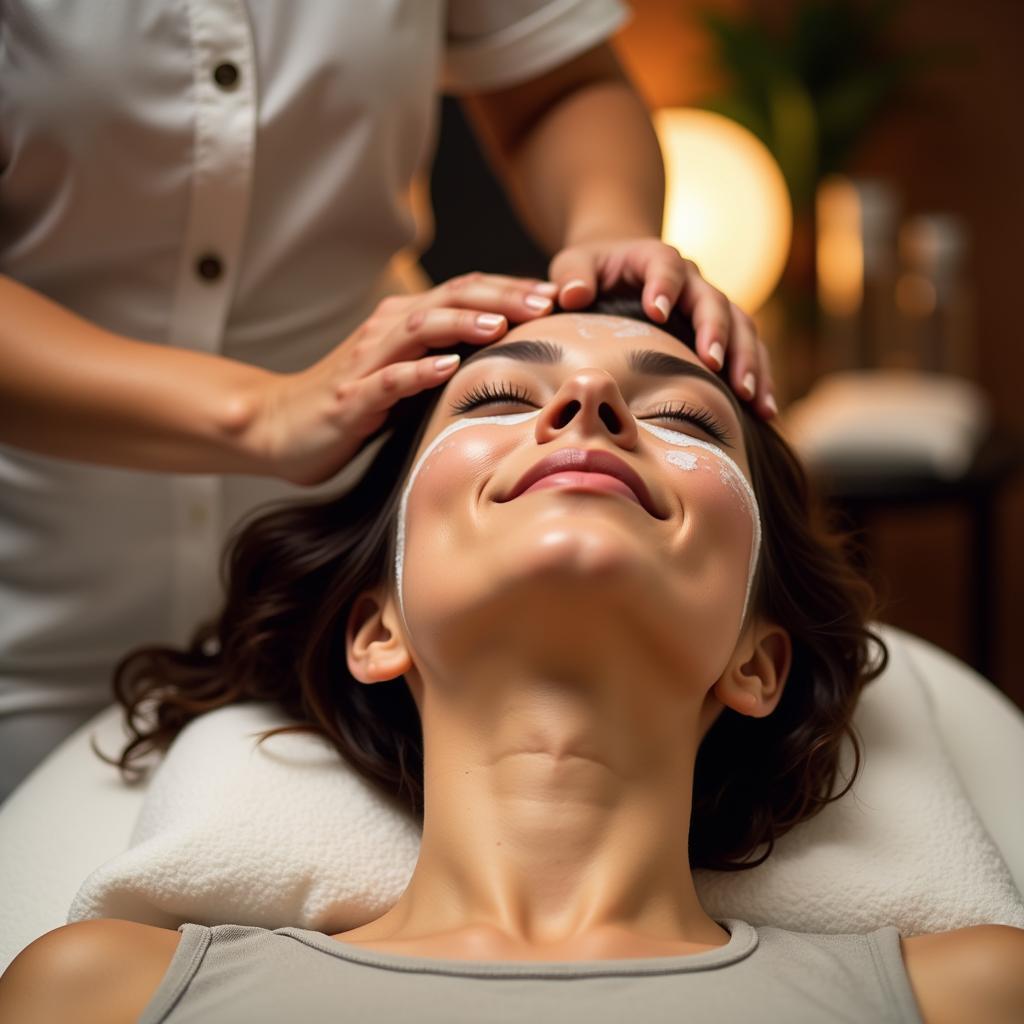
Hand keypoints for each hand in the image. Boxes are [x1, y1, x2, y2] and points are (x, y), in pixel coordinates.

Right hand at [252, 273, 560, 485]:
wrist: (276, 426)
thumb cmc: (347, 405)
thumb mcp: (401, 378)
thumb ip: (441, 362)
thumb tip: (502, 365)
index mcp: (404, 324)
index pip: (465, 295)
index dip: (512, 291)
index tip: (558, 298)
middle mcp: (387, 331)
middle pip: (451, 298)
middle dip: (502, 296)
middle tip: (548, 301)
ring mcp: (367, 362)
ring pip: (420, 326)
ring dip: (463, 323)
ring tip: (504, 324)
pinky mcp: (349, 397)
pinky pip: (388, 378)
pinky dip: (418, 369)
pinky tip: (447, 368)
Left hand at [548, 237, 777, 418]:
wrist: (620, 272)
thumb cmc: (592, 272)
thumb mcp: (574, 265)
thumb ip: (572, 275)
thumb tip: (571, 295)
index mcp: (656, 258)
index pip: (666, 266)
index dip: (664, 285)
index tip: (656, 311)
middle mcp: (693, 280)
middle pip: (713, 301)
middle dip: (716, 332)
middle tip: (712, 364)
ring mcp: (712, 306)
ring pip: (742, 328)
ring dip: (748, 362)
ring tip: (750, 398)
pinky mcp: (724, 332)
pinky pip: (750, 351)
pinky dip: (761, 379)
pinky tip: (766, 412)